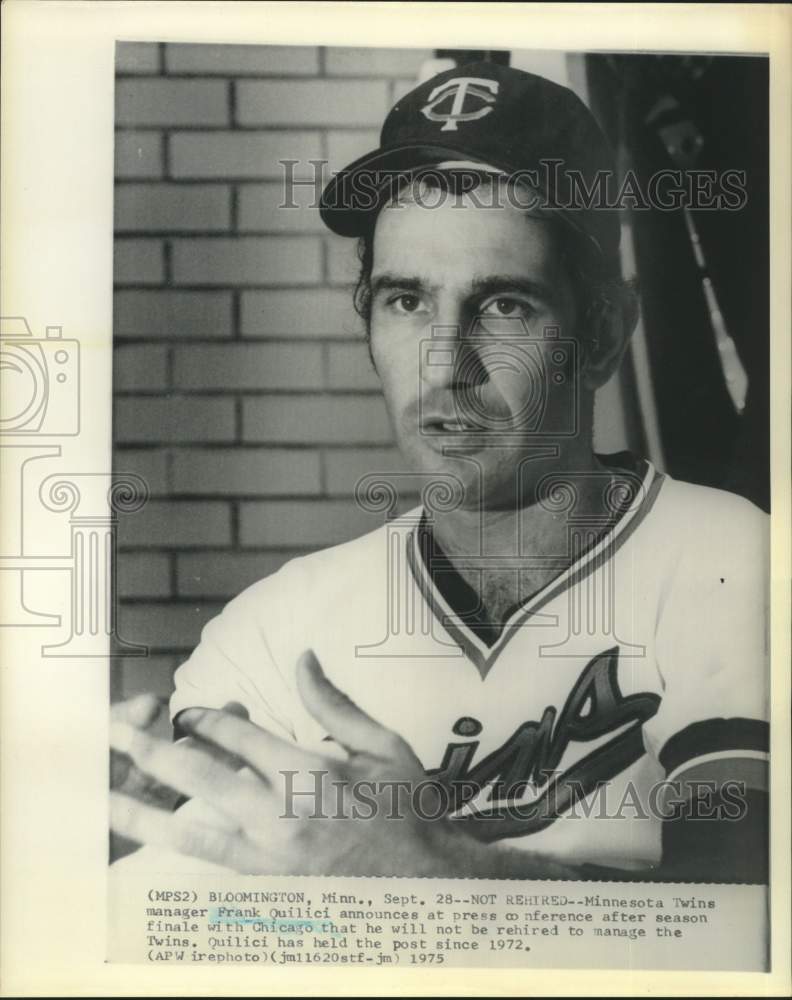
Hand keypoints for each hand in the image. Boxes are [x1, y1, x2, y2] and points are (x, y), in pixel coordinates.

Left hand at [110, 652, 575, 877]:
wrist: (427, 880)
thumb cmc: (408, 806)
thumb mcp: (383, 744)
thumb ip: (333, 703)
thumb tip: (300, 657)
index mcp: (313, 774)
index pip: (240, 738)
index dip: (205, 719)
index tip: (185, 711)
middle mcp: (284, 814)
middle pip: (203, 778)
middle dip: (153, 752)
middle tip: (114, 733)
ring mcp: (271, 854)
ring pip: (194, 829)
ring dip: (146, 810)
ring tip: (105, 797)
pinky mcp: (269, 881)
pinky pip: (212, 860)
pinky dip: (177, 844)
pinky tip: (151, 836)